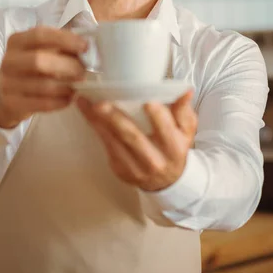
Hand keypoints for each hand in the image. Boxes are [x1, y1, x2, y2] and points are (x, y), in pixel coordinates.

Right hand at [0, 26, 87, 128]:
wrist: (4, 94)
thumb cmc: (30, 69)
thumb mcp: (38, 52)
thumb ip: (59, 47)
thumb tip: (89, 48)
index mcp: (17, 41)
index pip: (40, 34)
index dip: (65, 39)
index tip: (85, 47)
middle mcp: (9, 60)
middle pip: (39, 60)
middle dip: (67, 66)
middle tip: (83, 72)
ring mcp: (8, 83)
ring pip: (42, 85)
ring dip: (65, 87)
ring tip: (77, 88)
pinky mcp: (12, 103)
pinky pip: (42, 104)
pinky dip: (60, 102)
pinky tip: (68, 99)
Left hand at [76, 90, 196, 191]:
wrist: (166, 181)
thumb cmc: (175, 148)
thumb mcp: (186, 130)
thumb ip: (183, 110)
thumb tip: (185, 91)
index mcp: (174, 148)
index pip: (165, 130)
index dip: (157, 116)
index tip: (147, 101)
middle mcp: (154, 160)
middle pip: (133, 137)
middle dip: (116, 119)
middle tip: (101, 104)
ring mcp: (135, 167)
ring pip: (114, 142)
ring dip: (98, 121)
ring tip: (86, 103)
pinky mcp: (120, 169)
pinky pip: (106, 146)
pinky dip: (96, 128)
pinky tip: (87, 113)